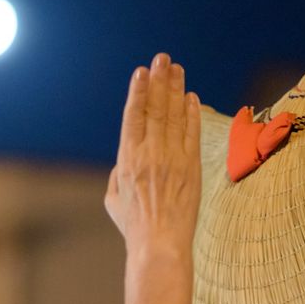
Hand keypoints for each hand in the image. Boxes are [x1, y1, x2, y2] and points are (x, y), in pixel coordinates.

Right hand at [104, 52, 201, 250]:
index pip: (133, 116)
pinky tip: (191, 98)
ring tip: (176, 68)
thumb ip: (116, 175)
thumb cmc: (134, 227)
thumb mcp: (112, 199)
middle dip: (159, 81)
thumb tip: (122, 163)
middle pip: (155, 108)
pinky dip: (192, 114)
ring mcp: (172, 158)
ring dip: (175, 89)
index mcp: (127, 159)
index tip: (141, 73)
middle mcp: (149, 153)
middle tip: (162, 59)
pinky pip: (192, 133)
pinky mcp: (191, 167)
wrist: (159, 244)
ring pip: (174, 115)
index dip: (138, 91)